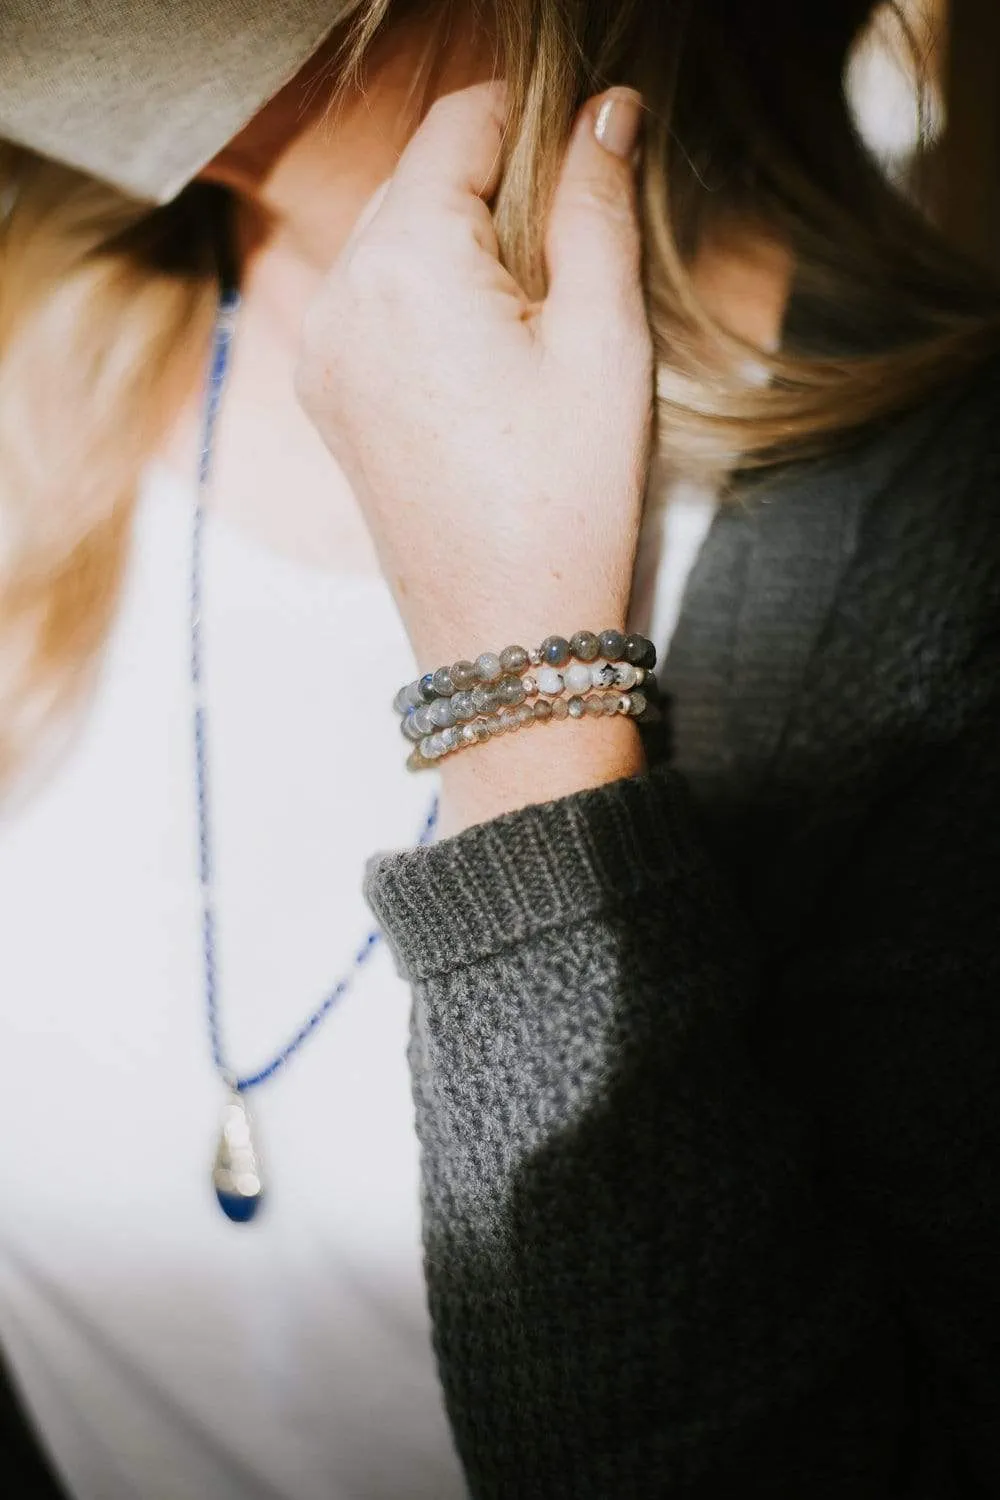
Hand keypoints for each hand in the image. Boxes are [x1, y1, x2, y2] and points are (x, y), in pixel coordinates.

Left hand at [297, 81, 652, 824]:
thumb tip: (605, 110)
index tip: (593, 159)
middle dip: (500, 195)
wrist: (508, 638)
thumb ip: (596, 204)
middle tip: (576, 271)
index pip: (462, 124)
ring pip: (397, 243)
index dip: (537, 123)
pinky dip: (431, 304)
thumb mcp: (605, 339)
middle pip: (422, 181)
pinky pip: (378, 307)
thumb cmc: (566, 500)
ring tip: (537, 332)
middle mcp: (339, 298)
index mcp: (403, 264)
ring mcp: (323, 354)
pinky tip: (490, 369)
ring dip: (467, 251)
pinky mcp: (330, 400)